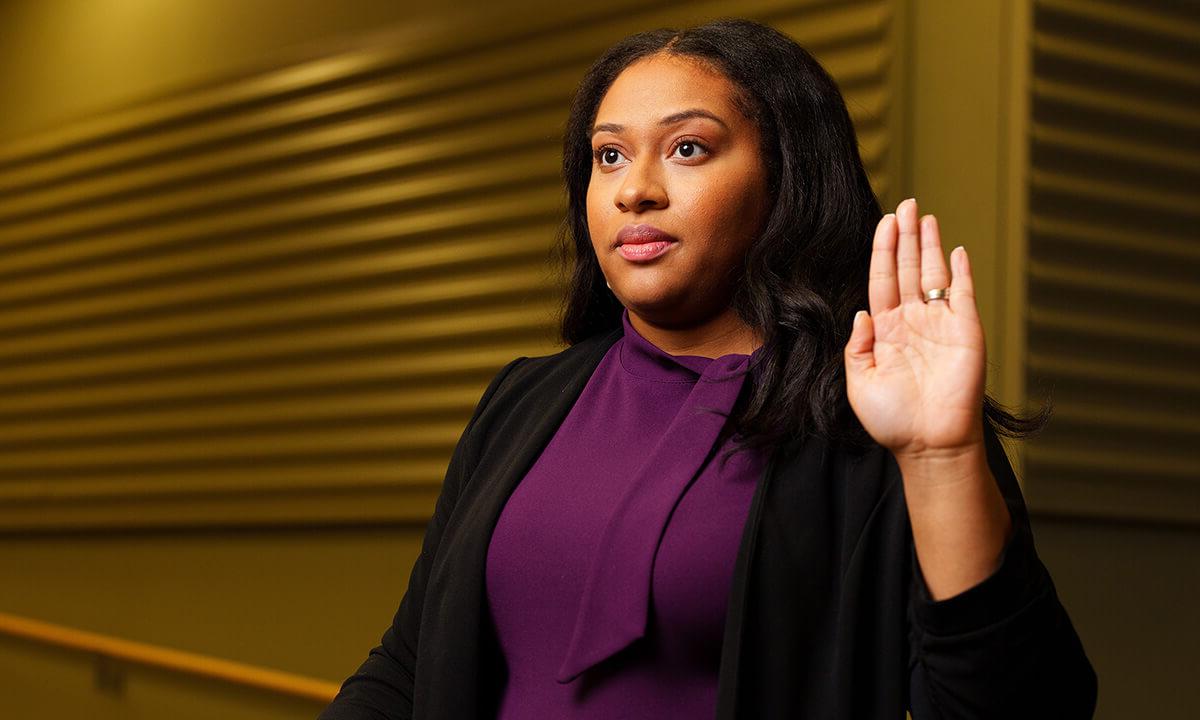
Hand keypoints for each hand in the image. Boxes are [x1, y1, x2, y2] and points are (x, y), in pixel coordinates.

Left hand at [843, 198, 985, 459]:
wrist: (929, 444)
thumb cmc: (892, 420)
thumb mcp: (859, 383)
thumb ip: (857, 347)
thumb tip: (862, 312)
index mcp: (886, 331)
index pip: (882, 280)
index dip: (883, 250)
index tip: (884, 222)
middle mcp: (913, 322)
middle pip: (907, 268)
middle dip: (905, 236)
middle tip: (905, 204)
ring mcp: (941, 325)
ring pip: (933, 274)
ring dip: (929, 245)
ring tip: (924, 215)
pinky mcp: (967, 332)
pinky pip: (964, 295)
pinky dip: (962, 272)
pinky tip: (956, 250)